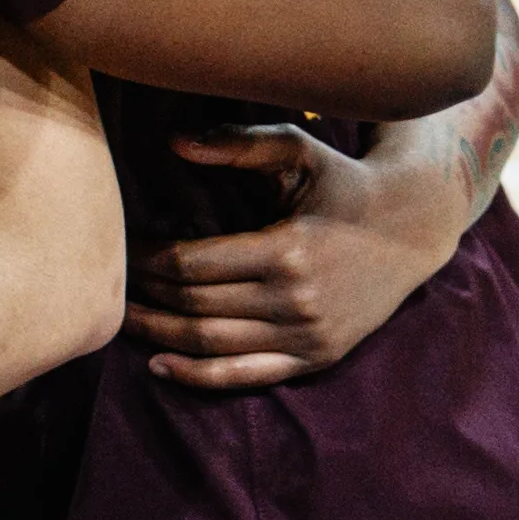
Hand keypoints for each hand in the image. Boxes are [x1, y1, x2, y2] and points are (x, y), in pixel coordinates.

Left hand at [126, 125, 461, 387]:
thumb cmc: (342, 182)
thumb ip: (239, 144)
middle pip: (194, 306)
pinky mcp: (318, 356)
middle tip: (107, 281)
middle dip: (144, 294)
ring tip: (120, 317)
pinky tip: (158, 364)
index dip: (146, 259)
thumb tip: (173, 142)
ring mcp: (309, 336)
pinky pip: (248, 375)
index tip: (120, 245)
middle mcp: (298, 302)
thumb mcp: (299, 150)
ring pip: (211, 344)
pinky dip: (200, 376)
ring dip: (158, 334)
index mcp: (286, 251)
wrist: (411, 227)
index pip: (190, 265)